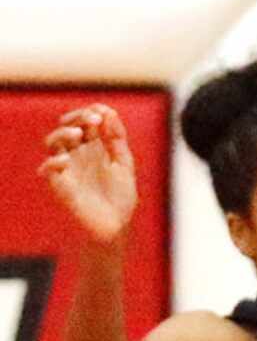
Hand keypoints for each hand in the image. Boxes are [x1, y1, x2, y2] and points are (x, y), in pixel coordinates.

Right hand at [39, 105, 137, 245]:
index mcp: (94, 147)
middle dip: (79, 118)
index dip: (93, 112)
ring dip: (63, 133)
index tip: (104, 112)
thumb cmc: (120, 199)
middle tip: (93, 120)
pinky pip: (48, 169)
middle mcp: (78, 154)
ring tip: (77, 133)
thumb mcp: (124, 165)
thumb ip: (118, 140)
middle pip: (69, 126)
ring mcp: (68, 168)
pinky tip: (65, 161)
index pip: (87, 121)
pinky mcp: (59, 185)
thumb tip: (111, 112)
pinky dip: (53, 162)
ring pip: (53, 142)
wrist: (115, 228)